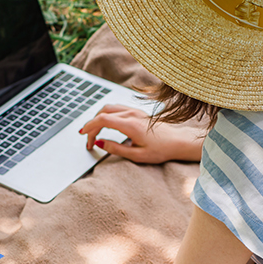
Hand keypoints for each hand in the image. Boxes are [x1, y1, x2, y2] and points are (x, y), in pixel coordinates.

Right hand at [80, 104, 204, 163]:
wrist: (178, 141)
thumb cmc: (161, 150)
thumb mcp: (137, 155)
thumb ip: (117, 149)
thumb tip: (100, 143)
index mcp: (130, 125)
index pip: (102, 119)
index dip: (89, 127)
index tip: (84, 136)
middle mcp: (131, 114)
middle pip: (103, 112)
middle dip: (92, 125)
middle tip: (89, 140)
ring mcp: (135, 111)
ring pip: (109, 108)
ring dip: (98, 118)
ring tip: (94, 132)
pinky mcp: (137, 112)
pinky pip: (117, 109)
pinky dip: (106, 115)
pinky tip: (106, 125)